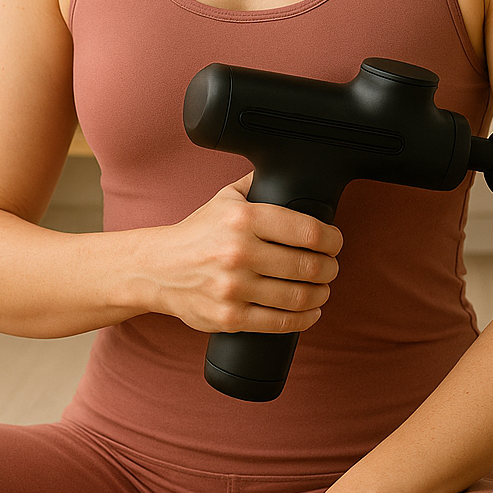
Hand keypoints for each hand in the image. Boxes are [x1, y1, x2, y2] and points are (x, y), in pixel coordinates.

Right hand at [145, 171, 342, 334]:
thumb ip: (258, 184)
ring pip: (298, 297)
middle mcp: (239, 253)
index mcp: (243, 219)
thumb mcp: (225, 199)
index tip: (335, 243)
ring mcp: (234, 288)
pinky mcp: (230, 318)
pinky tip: (310, 312)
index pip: (307, 232)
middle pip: (308, 266)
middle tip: (331, 267)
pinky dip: (304, 319)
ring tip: (323, 289)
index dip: (332, 240)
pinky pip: (280, 323)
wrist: (157, 269)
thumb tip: (291, 169)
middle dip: (329, 268)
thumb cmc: (196, 234)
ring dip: (320, 294)